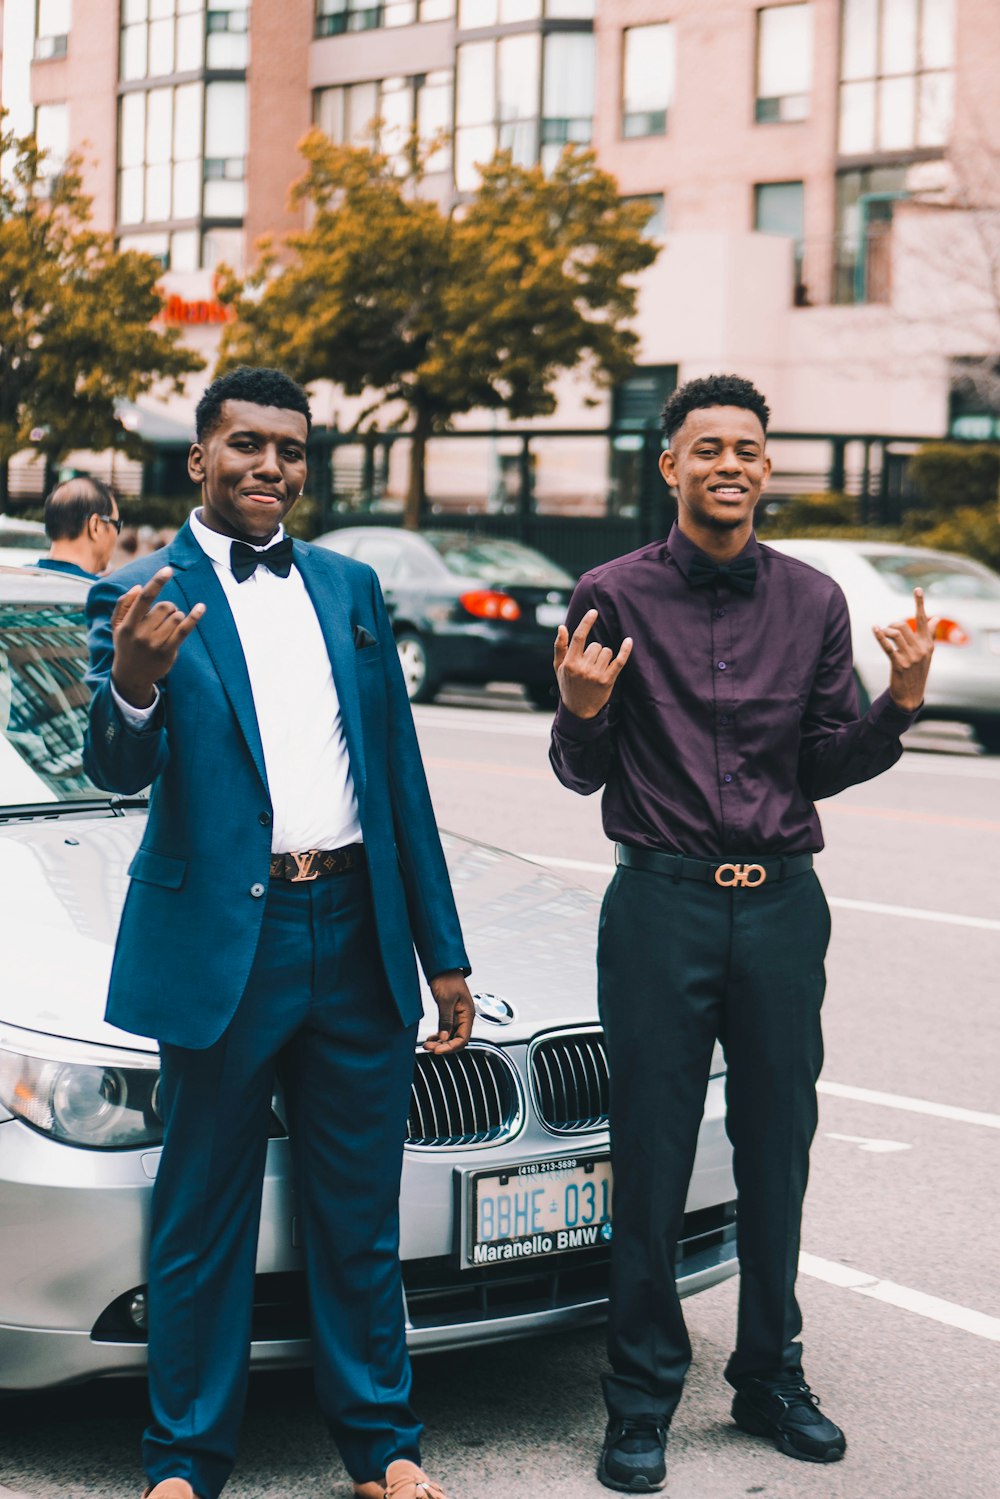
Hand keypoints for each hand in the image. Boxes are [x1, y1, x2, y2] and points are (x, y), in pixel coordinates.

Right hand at [110, 568, 204, 708]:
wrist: (131, 677)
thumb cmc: (125, 645)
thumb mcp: (117, 625)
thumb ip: (124, 604)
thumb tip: (139, 586)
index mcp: (127, 625)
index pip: (144, 599)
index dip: (156, 582)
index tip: (168, 570)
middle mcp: (141, 634)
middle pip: (164, 607)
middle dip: (168, 607)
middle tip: (164, 616)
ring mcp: (155, 644)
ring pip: (176, 617)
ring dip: (176, 616)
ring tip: (168, 626)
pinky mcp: (168, 652)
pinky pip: (184, 630)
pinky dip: (194, 617)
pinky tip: (201, 607)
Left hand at [424, 971, 474, 1054]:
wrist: (443, 968)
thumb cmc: (448, 979)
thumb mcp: (446, 1000)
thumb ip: (446, 1020)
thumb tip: (444, 1037)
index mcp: (468, 1014)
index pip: (463, 1038)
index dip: (451, 1047)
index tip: (438, 1050)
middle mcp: (464, 1017)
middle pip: (457, 1040)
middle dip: (443, 1046)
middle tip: (429, 1047)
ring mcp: (457, 1016)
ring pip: (451, 1036)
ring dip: (440, 1042)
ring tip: (428, 1044)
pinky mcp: (450, 1014)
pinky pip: (446, 1030)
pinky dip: (439, 1036)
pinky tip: (431, 1038)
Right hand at [553, 608, 632, 719]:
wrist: (578, 710)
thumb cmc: (568, 685)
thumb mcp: (559, 667)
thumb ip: (560, 647)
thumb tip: (562, 627)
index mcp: (570, 663)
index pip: (579, 637)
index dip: (586, 623)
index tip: (593, 612)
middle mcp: (583, 668)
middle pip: (596, 645)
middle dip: (594, 651)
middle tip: (588, 665)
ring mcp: (596, 675)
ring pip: (606, 652)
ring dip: (604, 657)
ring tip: (596, 669)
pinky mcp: (608, 680)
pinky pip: (619, 661)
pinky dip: (624, 650)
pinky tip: (628, 641)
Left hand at [873, 586, 934, 712]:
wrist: (911, 695)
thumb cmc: (917, 671)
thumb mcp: (927, 653)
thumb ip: (929, 635)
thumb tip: (936, 617)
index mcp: (928, 644)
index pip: (924, 619)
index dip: (920, 603)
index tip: (918, 589)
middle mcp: (921, 649)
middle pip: (903, 625)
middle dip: (892, 624)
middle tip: (887, 630)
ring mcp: (910, 657)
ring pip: (895, 633)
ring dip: (885, 631)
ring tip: (882, 634)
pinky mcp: (899, 664)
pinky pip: (888, 646)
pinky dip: (880, 635)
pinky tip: (874, 629)